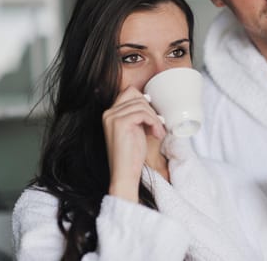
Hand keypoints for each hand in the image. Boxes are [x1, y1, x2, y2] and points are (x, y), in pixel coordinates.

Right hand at [102, 86, 165, 201]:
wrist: (125, 174)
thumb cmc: (131, 155)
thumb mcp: (134, 129)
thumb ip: (137, 114)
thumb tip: (148, 98)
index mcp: (110, 114)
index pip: (129, 92)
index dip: (144, 100)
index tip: (153, 115)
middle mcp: (108, 113)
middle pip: (137, 97)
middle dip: (151, 111)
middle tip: (158, 127)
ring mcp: (113, 117)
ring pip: (142, 105)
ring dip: (155, 119)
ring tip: (158, 133)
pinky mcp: (120, 123)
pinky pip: (143, 114)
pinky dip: (154, 123)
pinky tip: (156, 135)